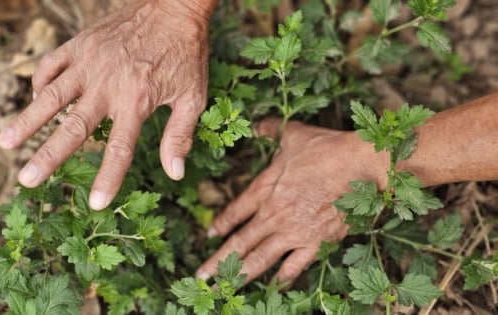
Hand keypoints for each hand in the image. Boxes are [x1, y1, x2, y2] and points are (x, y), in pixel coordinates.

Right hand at [0, 0, 211, 209]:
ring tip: (5, 142)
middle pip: (72, 127)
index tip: (95, 204)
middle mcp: (108, 85)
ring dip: (27, 120)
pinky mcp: (80, 44)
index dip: (108, 179)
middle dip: (48, 156)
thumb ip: (180, 135)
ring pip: (51, 96)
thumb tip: (175, 174)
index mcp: (138, 101)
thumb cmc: (185, 56)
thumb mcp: (193, 97)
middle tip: (26, 181)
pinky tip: (34, 100)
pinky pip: (51, 65)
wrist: (172, 8)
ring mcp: (90, 63)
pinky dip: (39, 84)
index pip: (119, 149)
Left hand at [196, 118, 386, 284]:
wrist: (359, 165)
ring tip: (227, 287)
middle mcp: (273, 213)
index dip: (221, 223)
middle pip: (240, 242)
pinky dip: (284, 276)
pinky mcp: (316, 242)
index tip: (209, 234)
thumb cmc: (326, 148)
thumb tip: (258, 124)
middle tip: (201, 276)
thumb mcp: (293, 134)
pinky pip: (295, 264)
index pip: (235, 210)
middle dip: (218, 261)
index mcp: (265, 187)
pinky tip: (276, 284)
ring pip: (261, 258)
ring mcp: (293, 230)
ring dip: (241, 273)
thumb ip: (271, 130)